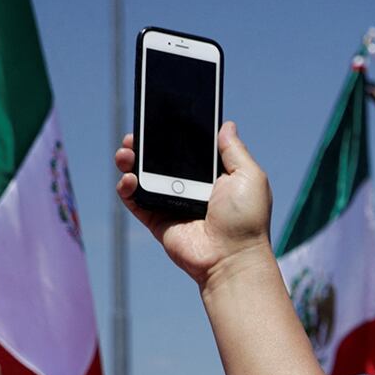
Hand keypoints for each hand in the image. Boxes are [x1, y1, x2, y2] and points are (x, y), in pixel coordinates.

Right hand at [114, 122, 273, 287]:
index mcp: (211, 176)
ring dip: (130, 161)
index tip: (159, 118)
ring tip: (127, 152)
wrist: (232, 256)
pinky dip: (126, 188)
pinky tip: (129, 178)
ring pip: (142, 177)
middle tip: (134, 135)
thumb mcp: (248, 176)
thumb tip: (226, 125)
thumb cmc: (246, 219)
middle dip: (144, 144)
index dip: (171, 134)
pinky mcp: (157, 220)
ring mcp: (171, 203)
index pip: (186, 149)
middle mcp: (189, 187)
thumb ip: (234, 150)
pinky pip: (135, 201)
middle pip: (159, 160)